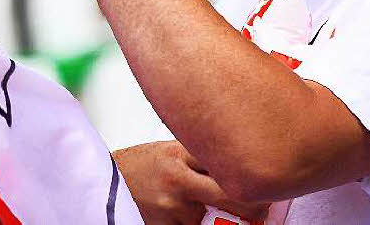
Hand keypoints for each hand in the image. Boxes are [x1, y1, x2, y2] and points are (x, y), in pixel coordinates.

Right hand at [113, 142, 268, 224]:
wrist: (105, 184)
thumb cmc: (141, 165)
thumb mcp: (169, 151)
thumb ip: (198, 156)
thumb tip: (235, 159)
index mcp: (180, 154)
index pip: (224, 164)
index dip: (250, 178)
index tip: (264, 184)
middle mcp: (177, 180)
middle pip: (229, 196)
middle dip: (252, 205)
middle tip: (262, 210)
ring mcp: (172, 207)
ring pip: (214, 219)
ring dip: (221, 219)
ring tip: (216, 212)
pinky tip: (197, 219)